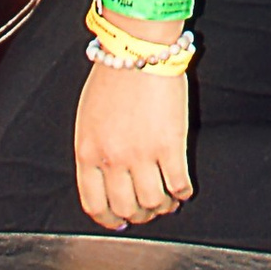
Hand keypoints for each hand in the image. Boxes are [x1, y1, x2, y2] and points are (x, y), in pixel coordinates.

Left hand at [72, 59, 192, 230]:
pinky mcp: (170, 145)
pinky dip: (182, 193)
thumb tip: (106, 178)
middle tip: (148, 211)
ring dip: (162, 207)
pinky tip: (183, 189)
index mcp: (87, 152)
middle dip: (139, 216)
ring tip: (168, 201)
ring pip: (153, 202)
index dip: (109, 220)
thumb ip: (94, 149)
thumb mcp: (88, 117)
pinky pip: (178, 183)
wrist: (138, 48)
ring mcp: (141, 154)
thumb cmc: (113, 75)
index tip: (120, 221)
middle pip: (126, 208)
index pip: (94, 204)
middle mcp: (112, 158)